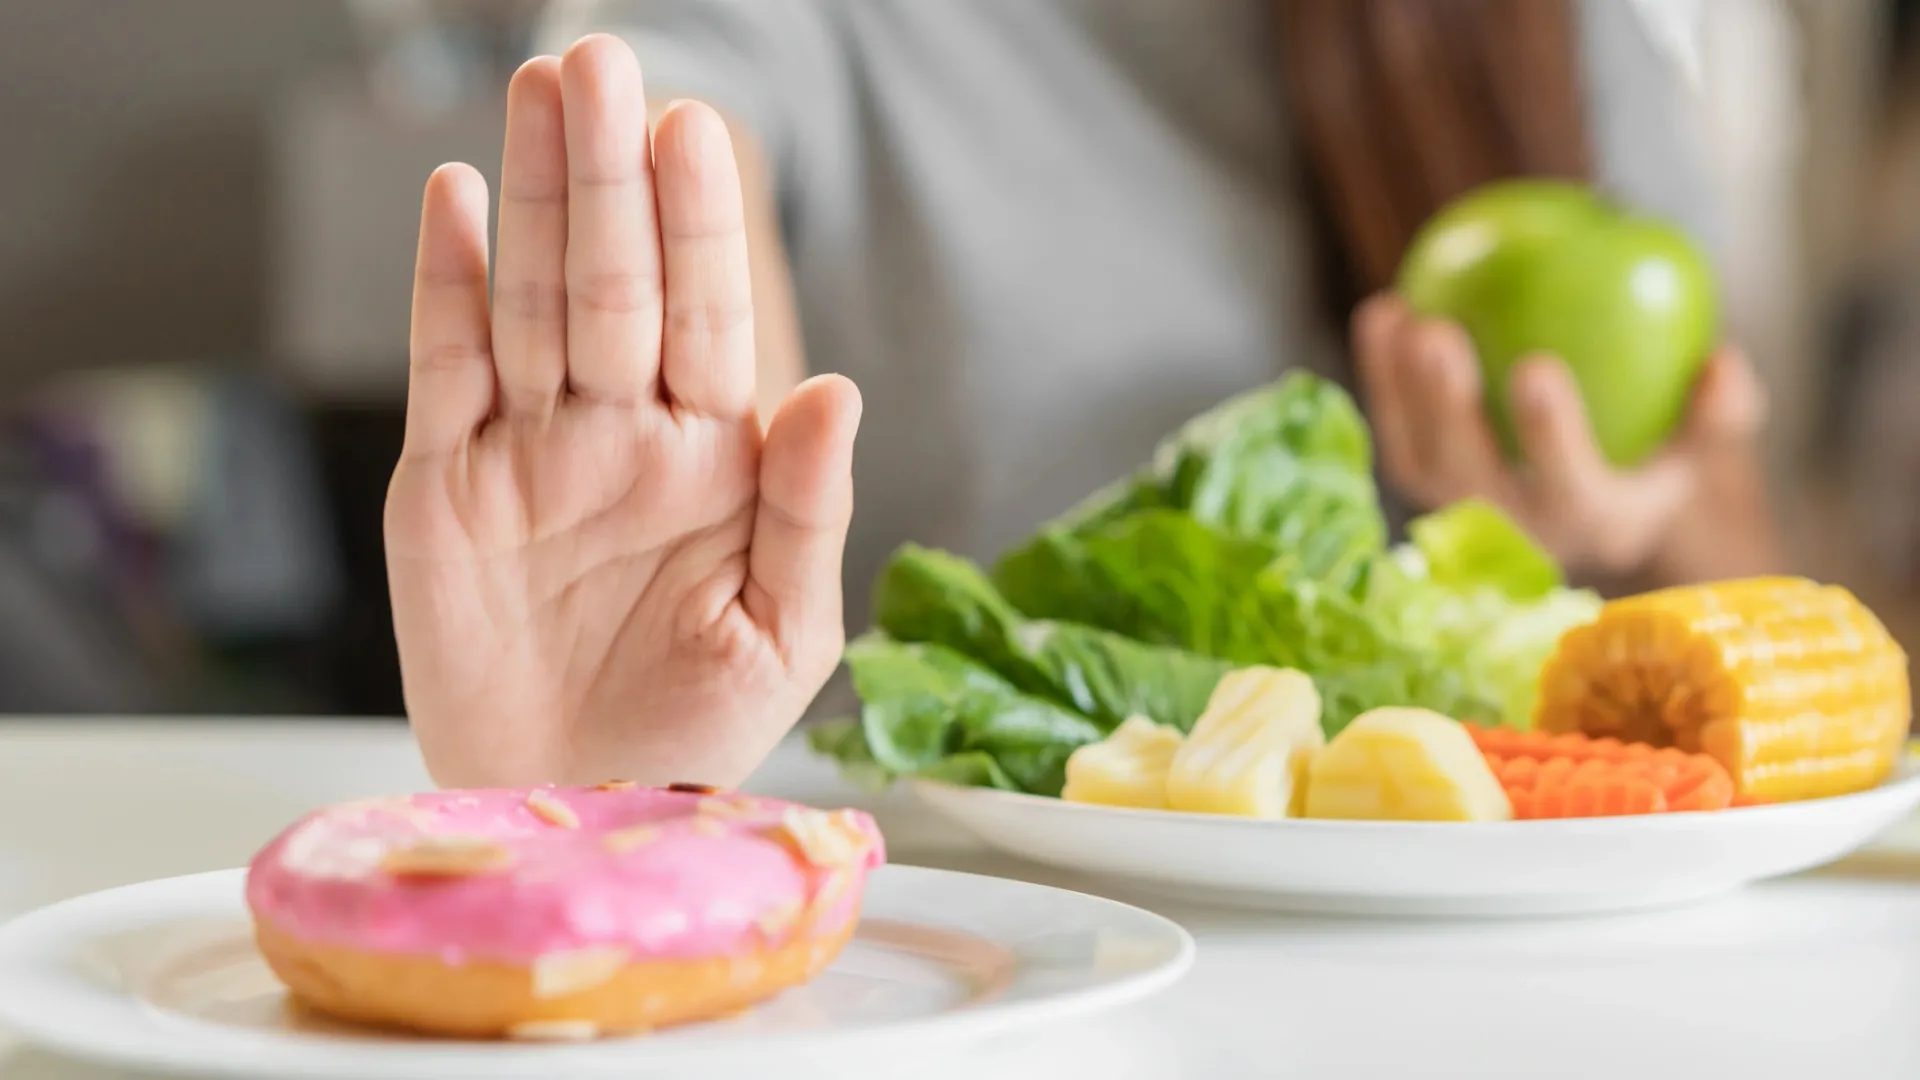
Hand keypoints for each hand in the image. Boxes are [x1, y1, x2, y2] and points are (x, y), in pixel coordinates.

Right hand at [385, 36, 860, 788]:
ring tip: (540, 92)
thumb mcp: (781, 635)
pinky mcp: (445, 486)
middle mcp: (620, 436)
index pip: (707, 318)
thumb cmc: (694, 732)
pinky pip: (445, 369)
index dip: (697, 227)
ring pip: (529, 302)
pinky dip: (446, 288)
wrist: (575, 809)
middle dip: (608, 178)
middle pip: (612, 284)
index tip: (695, 131)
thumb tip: (836, 389)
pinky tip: (460, 201)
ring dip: (535, 199)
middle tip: (602, 62)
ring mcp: (530, 453)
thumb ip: (807, 510)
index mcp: (712, 461)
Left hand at [1353, 294, 1767, 578]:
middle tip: (1438, 333)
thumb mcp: (1706, 438)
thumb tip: (1722, 361)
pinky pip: (1395, 431)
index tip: (1535, 363)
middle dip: (1447, 410)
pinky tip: (1384, 309)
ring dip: (1398, 391)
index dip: (1549, 434)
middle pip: (1471, 478)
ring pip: (1418, 459)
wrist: (1599, 490)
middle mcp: (1521, 532)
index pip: (1571, 487)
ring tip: (1398, 315)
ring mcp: (1465, 513)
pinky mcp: (1425, 485)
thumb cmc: (1659, 449)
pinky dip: (1381, 376)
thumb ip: (1723, 409)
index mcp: (1596, 524)